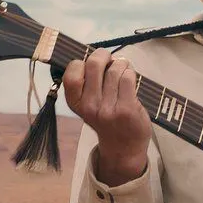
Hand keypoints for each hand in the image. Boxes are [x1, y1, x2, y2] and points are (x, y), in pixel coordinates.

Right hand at [62, 49, 150, 185]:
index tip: (91, 65)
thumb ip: (88, 83)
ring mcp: (108, 108)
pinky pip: (128, 77)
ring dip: (122, 64)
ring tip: (124, 70)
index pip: (71, 73)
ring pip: (114, 69)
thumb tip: (97, 54)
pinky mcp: (126, 108)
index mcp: (75, 102)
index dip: (82, 62)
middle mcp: (89, 106)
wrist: (123, 147)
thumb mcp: (89, 105)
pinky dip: (131, 72)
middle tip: (110, 59)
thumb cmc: (107, 120)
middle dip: (104, 55)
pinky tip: (131, 78)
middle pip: (94, 64)